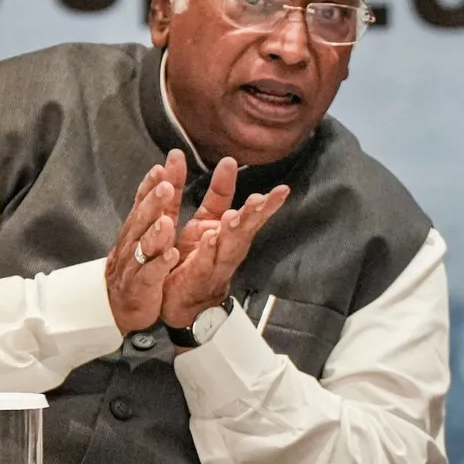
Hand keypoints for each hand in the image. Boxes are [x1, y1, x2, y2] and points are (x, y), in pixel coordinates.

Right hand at [103, 151, 185, 333]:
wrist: (119, 307)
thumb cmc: (135, 266)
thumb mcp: (143, 235)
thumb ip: (153, 209)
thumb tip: (163, 178)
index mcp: (136, 229)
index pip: (142, 203)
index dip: (150, 186)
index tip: (162, 168)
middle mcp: (133, 243)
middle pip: (143, 220)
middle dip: (153, 203)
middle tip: (166, 186)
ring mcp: (135, 265)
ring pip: (144, 246)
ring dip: (156, 233)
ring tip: (167, 221)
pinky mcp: (141, 286)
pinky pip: (150, 274)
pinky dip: (160, 265)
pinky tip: (172, 256)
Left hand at [160, 159, 289, 328]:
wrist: (180, 302)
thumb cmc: (196, 259)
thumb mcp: (208, 221)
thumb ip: (219, 194)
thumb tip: (229, 160)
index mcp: (230, 232)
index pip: (251, 215)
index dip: (267, 204)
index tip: (283, 190)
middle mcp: (228, 248)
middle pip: (245, 230)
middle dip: (254, 215)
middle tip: (262, 200)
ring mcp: (215, 265)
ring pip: (228, 246)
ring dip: (234, 231)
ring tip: (237, 215)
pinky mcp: (197, 278)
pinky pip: (203, 263)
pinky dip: (207, 250)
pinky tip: (210, 237)